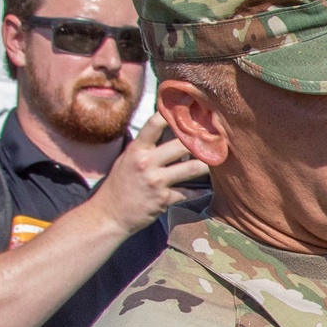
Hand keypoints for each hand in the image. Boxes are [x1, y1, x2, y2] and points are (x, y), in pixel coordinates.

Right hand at [87, 116, 206, 235]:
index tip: (192, 111)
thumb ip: (148, 148)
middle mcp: (145, 162)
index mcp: (136, 149)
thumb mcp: (127, 160)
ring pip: (192, 169)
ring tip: (218, 162)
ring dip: (207, 166)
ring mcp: (155, 181)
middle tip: (216, 140)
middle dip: (201, 142)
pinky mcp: (164, 200)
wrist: (108, 214)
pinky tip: (208, 188)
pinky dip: (200, 191)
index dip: (174, 115)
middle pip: (182, 145)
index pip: (155, 124)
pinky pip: (190, 192)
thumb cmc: (121, 185)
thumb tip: (172, 133)